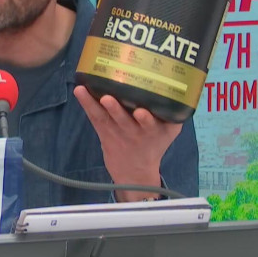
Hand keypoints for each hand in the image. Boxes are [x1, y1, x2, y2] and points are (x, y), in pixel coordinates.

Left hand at [74, 85, 182, 201]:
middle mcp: (133, 132)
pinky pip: (94, 117)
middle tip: (108, 98)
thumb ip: (174, 112)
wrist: (135, 171)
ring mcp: (116, 131)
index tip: (142, 113)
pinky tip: (79, 91)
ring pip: (105, 118)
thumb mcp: (170, 131)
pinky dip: (86, 103)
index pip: (150, 125)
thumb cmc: (154, 142)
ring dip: (95, 104)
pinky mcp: (103, 131)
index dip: (146, 119)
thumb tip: (178, 85)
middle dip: (117, 110)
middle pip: (124, 121)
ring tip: (84, 92)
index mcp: (153, 132)